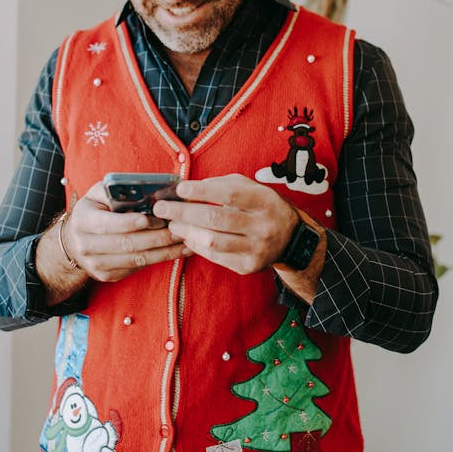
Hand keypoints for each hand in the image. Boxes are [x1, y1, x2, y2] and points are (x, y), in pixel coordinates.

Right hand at [63, 181, 188, 282]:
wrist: (76, 239)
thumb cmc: (95, 209)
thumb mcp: (98, 193)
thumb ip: (116, 189)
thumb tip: (145, 189)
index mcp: (82, 220)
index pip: (107, 224)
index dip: (130, 222)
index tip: (153, 218)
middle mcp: (85, 245)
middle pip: (126, 244)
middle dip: (156, 237)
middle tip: (180, 228)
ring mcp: (95, 264)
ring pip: (135, 260)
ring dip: (164, 251)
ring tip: (185, 240)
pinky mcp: (107, 275)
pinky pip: (137, 268)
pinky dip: (159, 259)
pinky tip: (176, 251)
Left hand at [152, 173, 298, 275]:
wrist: (291, 239)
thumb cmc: (262, 207)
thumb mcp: (251, 188)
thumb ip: (222, 185)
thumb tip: (188, 189)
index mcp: (264, 201)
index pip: (229, 194)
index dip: (202, 191)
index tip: (180, 189)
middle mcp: (262, 225)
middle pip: (217, 219)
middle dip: (184, 213)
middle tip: (162, 209)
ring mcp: (256, 249)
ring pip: (213, 242)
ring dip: (187, 232)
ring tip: (172, 225)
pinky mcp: (248, 266)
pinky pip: (216, 257)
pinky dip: (197, 246)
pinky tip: (187, 237)